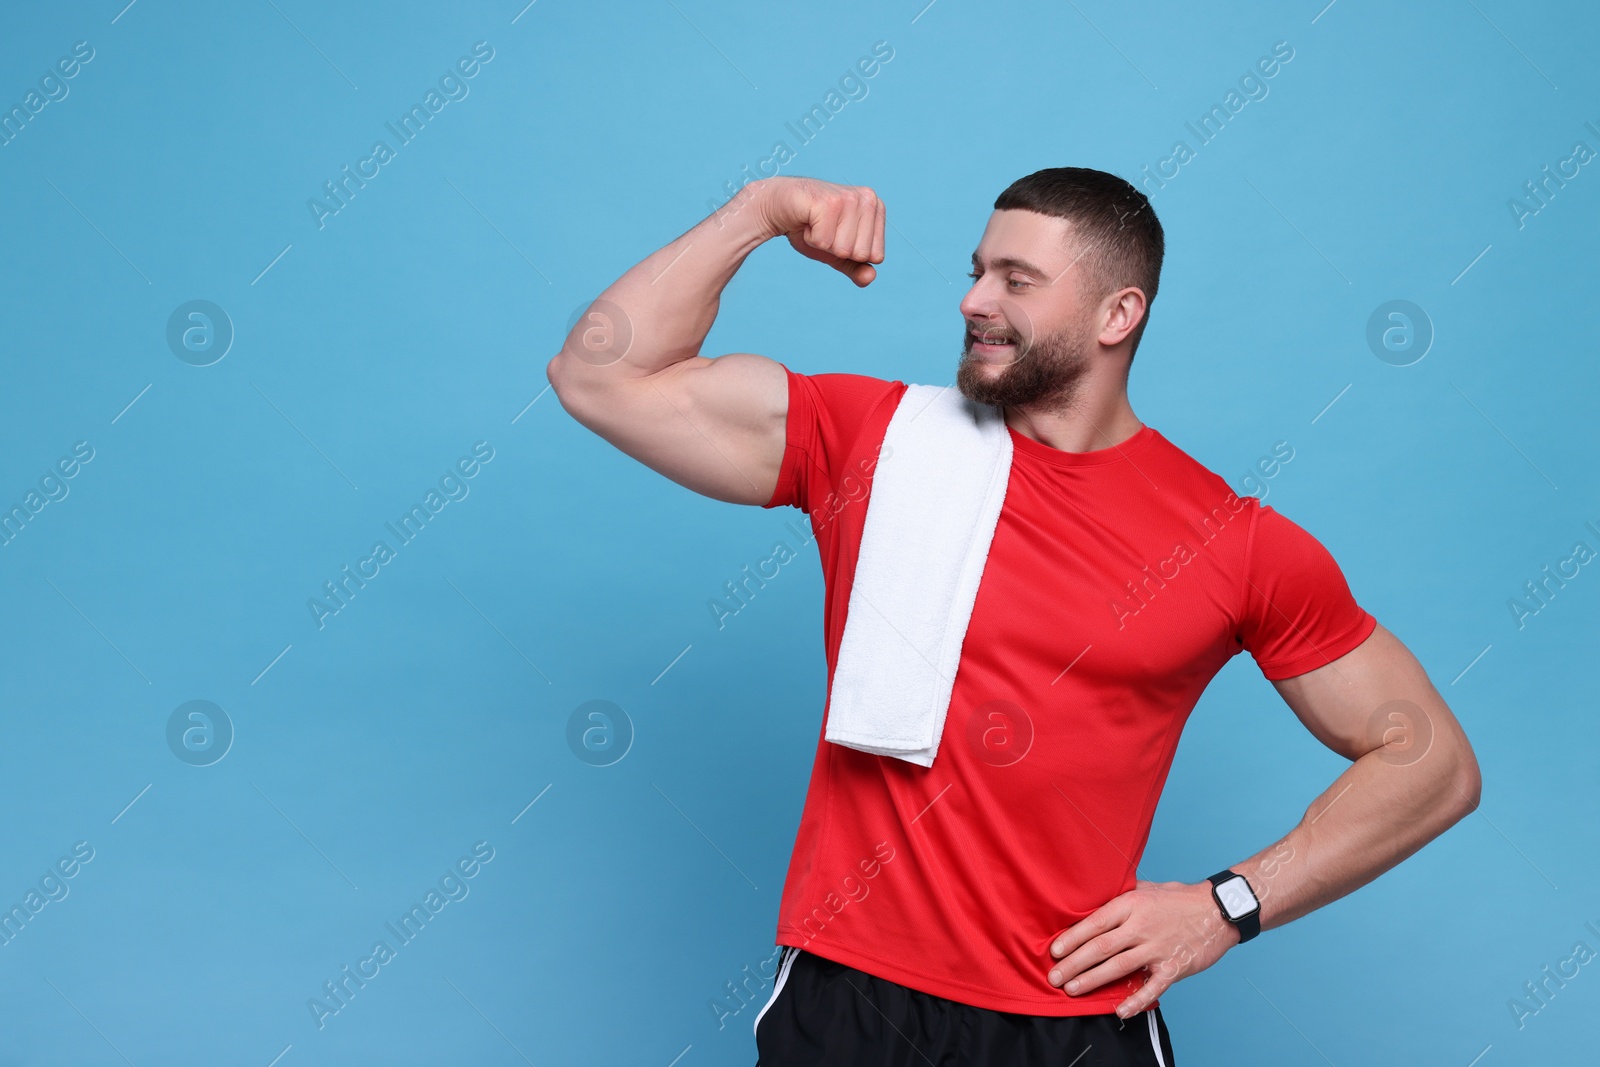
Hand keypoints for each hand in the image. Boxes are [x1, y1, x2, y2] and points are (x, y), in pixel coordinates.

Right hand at [754, 176, 884, 286]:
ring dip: (822, 243)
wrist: (780, 206)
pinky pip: (824, 242)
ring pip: (843, 249)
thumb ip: (856, 267)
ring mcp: (850, 198)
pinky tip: (807, 221)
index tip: (837, 234)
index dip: (851, 253)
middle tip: (825, 229)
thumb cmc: (812, 228)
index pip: (876, 256)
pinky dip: (811, 238)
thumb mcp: (838, 252)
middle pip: (861, 254)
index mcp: (877, 208)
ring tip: (816, 224)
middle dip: (836, 249)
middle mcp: (868, 199)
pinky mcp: (830, 202)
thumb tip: (871, 277)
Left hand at [1046, 879, 1238, 1017]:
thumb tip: (1095, 898)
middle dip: (1074, 964)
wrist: (1220, 910)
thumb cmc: (1180, 898)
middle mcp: (1142, 926)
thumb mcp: (1148, 887)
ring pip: (1118, 966)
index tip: (1054, 951)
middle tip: (1054, 976)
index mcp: (1132, 904)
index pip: (1095, 923)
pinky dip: (1136, 1000)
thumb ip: (1122, 894)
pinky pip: (1152, 987)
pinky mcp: (1174, 966)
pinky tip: (1119, 1010)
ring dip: (1093, 980)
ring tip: (1072, 989)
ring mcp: (1158, 947)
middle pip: (1101, 947)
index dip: (1072, 938)